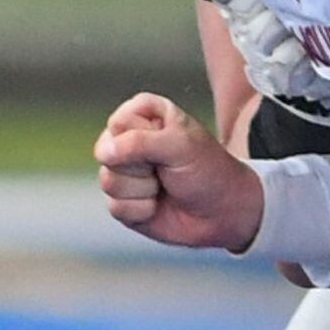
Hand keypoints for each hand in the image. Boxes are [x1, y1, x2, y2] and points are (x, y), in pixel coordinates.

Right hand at [97, 92, 264, 251]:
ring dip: (143, 190)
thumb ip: (140, 142)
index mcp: (146, 115)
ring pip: (109, 181)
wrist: (224, 213)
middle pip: (106, 152)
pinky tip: (158, 204)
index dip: (138, 138)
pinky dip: (142, 210)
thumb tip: (105, 151)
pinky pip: (115, 206)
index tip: (166, 145)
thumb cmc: (211, 172)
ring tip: (164, 186)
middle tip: (165, 168)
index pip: (118, 122)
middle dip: (138, 167)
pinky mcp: (122, 200)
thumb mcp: (182, 146)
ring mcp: (124, 172)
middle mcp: (130, 141)